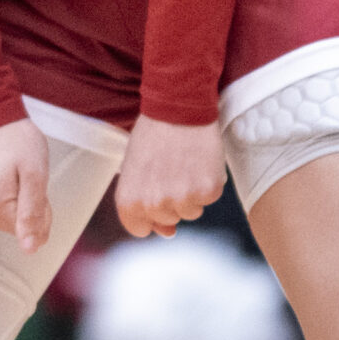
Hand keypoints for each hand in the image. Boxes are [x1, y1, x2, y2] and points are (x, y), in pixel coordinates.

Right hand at [0, 119, 51, 252]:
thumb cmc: (16, 140)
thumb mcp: (34, 173)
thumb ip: (33, 213)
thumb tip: (30, 249)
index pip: (34, 232)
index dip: (43, 208)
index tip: (35, 184)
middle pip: (23, 228)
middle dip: (33, 204)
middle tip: (26, 175)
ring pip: (15, 220)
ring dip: (23, 199)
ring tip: (16, 173)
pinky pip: (5, 211)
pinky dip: (13, 196)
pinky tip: (9, 176)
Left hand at [113, 116, 226, 237]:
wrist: (177, 107)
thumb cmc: (152, 136)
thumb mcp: (134, 169)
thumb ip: (142, 204)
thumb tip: (167, 232)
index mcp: (129, 201)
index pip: (140, 230)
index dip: (148, 214)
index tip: (153, 193)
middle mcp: (155, 205)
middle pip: (168, 221)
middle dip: (170, 201)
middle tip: (168, 169)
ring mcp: (183, 199)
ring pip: (191, 212)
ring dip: (190, 193)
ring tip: (183, 163)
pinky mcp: (208, 190)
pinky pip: (209, 198)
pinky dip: (207, 183)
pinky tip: (198, 161)